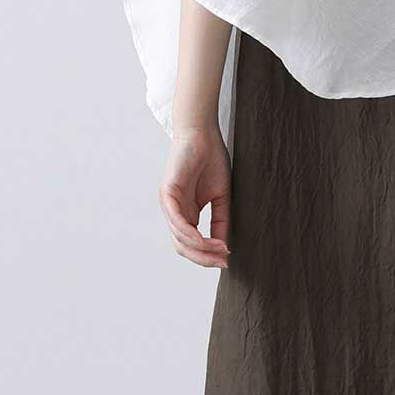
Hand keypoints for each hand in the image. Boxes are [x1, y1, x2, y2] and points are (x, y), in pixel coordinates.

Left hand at [159, 126, 230, 267]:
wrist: (203, 134)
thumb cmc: (212, 160)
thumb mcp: (220, 197)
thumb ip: (220, 221)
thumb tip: (223, 245)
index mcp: (186, 213)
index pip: (192, 245)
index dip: (208, 256)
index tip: (227, 259)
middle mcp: (175, 212)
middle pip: (183, 247)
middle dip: (204, 258)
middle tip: (223, 260)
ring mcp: (169, 204)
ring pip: (179, 238)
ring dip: (200, 249)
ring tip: (220, 250)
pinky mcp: (167, 194)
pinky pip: (177, 221)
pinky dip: (190, 234)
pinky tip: (205, 240)